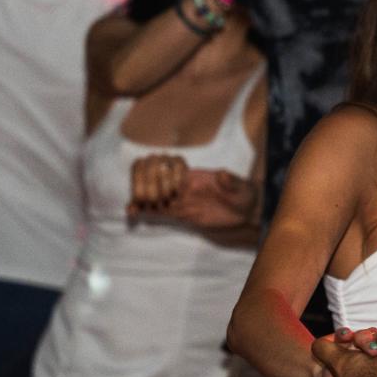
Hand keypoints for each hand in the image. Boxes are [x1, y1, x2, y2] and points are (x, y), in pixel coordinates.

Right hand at [129, 159, 258, 230]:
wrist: (246, 212)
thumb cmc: (243, 194)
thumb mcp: (241, 187)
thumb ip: (232, 181)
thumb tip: (222, 174)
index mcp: (193, 174)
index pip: (168, 162)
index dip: (166, 172)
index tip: (175, 187)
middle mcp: (181, 184)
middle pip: (152, 173)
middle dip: (149, 183)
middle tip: (157, 198)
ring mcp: (177, 198)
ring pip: (149, 191)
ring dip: (140, 195)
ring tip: (141, 205)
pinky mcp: (177, 214)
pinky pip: (154, 211)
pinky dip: (140, 210)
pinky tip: (131, 212)